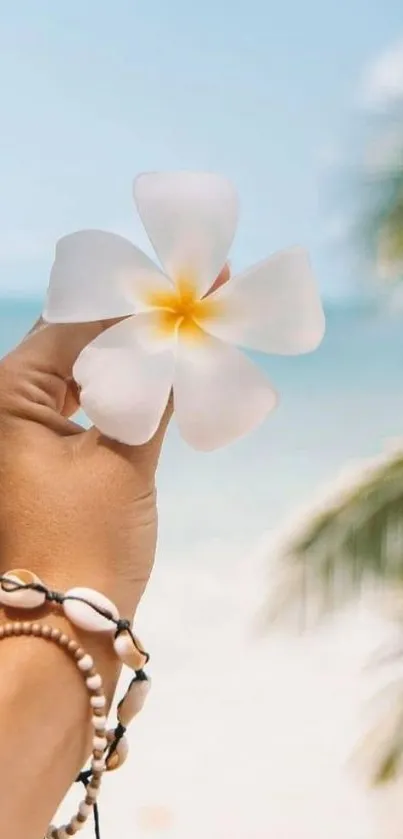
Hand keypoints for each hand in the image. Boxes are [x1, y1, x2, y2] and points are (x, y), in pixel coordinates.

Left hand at [0, 263, 228, 635]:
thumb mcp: (123, 461)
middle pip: (80, 343)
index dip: (138, 302)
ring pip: (86, 373)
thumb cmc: (85, 548)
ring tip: (184, 339)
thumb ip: (154, 394)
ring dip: (133, 358)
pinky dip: (124, 393)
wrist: (63, 632)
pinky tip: (162, 382)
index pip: (79, 323)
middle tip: (192, 305)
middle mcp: (7, 406)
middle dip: (137, 325)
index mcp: (8, 394)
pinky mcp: (44, 457)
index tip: (188, 284)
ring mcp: (22, 432)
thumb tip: (181, 338)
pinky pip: (87, 406)